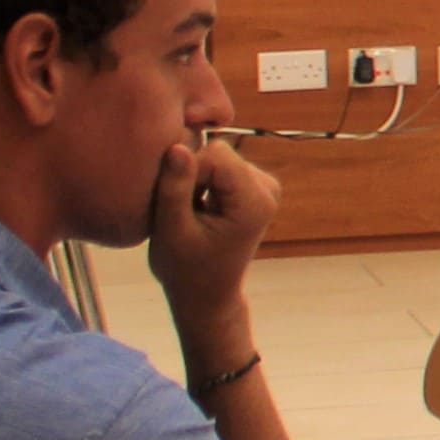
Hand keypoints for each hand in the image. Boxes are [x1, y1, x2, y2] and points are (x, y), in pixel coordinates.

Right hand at [146, 132, 277, 360]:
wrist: (206, 293)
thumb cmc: (185, 270)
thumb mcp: (171, 231)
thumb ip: (175, 188)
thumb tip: (179, 146)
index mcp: (255, 202)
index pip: (215, 155)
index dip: (186, 173)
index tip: (176, 205)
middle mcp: (267, 189)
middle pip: (218, 152)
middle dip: (192, 176)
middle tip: (182, 212)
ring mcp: (263, 186)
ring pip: (216, 157)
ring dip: (195, 180)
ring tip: (190, 214)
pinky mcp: (252, 186)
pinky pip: (218, 165)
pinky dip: (201, 183)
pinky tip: (198, 210)